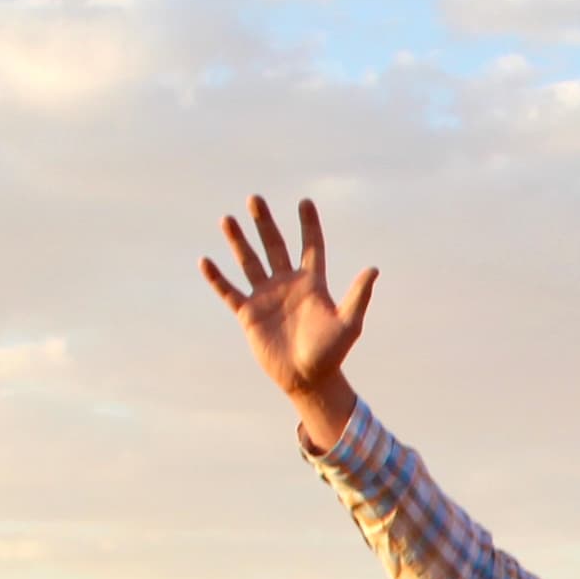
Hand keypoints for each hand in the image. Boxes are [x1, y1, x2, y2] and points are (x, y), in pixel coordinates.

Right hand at [200, 194, 375, 447]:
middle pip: (275, 246)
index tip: (305, 202)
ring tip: (227, 219)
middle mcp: (287, 284)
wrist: (308, 379)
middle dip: (265, 223)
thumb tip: (373, 269)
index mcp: (312, 283)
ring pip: (250, 262)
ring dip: (238, 241)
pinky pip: (229, 292)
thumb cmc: (332, 353)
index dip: (308, 225)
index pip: (311, 247)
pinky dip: (217, 278)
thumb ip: (358, 296)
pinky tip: (205, 261)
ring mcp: (266, 297)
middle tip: (255, 199)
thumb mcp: (349, 323)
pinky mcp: (248, 313)